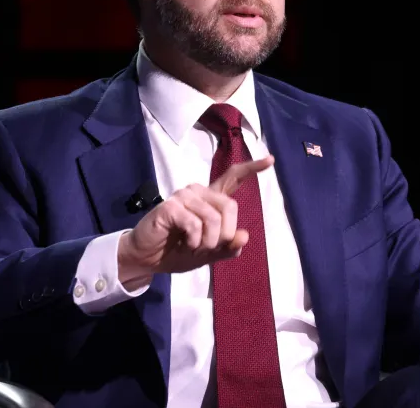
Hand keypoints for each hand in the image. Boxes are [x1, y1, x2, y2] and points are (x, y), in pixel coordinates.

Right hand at [116, 155, 274, 286]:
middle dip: (224, 235)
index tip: (271, 159)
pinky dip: (193, 241)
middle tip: (207, 247)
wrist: (148, 259)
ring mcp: (184, 196)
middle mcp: (199, 192)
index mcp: (211, 200)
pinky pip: (195, 224)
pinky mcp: (171, 206)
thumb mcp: (209, 254)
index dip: (252, 169)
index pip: (233, 178)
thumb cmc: (178, 252)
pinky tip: (183, 243)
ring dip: (206, 242)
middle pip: (230, 207)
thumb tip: (244, 236)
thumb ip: (228, 246)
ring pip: (213, 218)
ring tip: (192, 246)